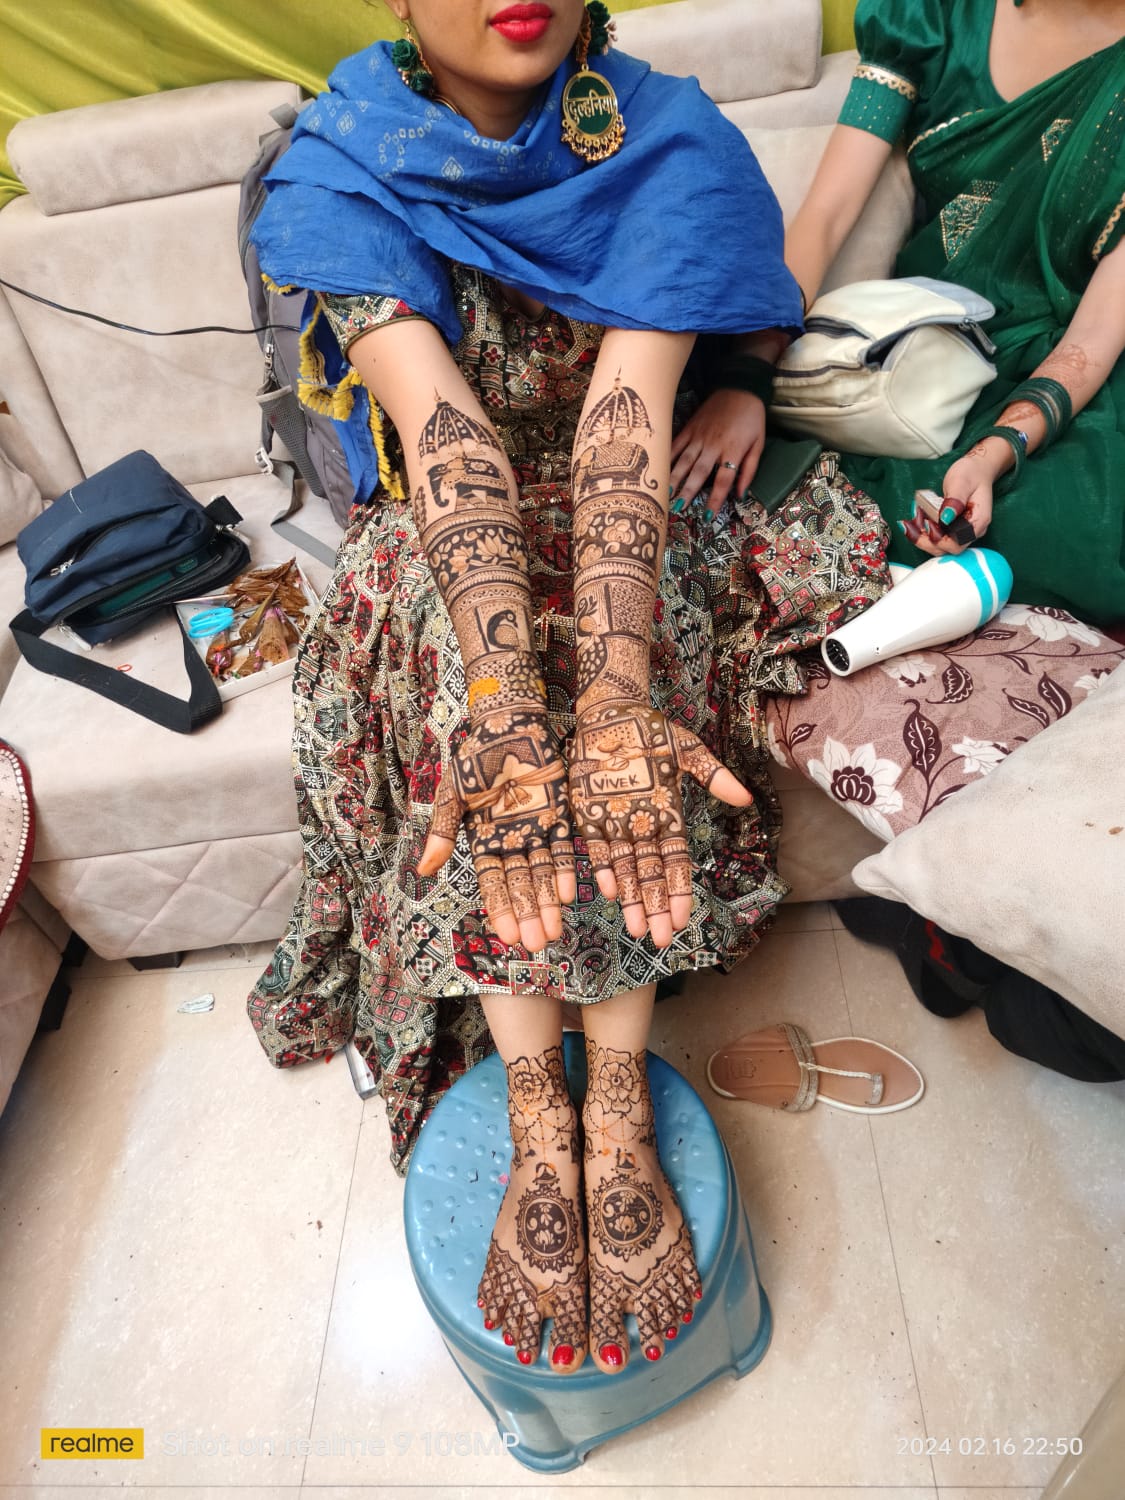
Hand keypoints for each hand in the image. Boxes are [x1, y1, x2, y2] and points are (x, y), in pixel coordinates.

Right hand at [418, 709, 575, 952]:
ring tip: (555, 931)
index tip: (506, 936)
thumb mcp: (453, 793)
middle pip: (521, 885)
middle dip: (528, 914)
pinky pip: (565, 847)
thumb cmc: (475, 755)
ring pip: (544, 873)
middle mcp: (511, 841)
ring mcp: (537, 830)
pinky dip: (567, 869)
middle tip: (537, 944)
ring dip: (549, 902)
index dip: (500, 908)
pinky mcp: (559, 815)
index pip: (492, 882)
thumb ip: (442, 831)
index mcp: (484, 839)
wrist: (509, 721)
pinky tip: (570, 893)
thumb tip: (423, 871)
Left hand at [568, 702, 752, 949]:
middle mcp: (643, 827)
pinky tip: (609, 892)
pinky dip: (602, 869)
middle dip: (655, 908)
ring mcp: (615, 824)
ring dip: (631, 900)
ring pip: (625, 871)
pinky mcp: (589, 816)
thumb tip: (745, 798)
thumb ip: (712, 775)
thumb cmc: (652, 731)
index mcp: (668, 816)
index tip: (683, 918)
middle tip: (659, 939)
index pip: (677, 863)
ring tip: (635, 930)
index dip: (679, 891)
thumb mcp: (685, 750)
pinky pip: (596, 849)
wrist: (610, 713)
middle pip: (651, 876)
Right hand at [669, 390, 766, 514]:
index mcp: (733, 449)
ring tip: (665, 494)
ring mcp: (699, 435)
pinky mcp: (690, 427)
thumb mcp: (758, 444)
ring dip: (674, 478)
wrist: (740, 387)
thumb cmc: (751, 419)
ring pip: (684, 460)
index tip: (707, 517)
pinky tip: (659, 470)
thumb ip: (749, 470)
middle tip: (678, 509)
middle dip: (688, 492)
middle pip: (699, 472)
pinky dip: (667, 457)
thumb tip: (740, 495)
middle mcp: (714, 444)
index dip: (715, 499)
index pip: (723, 480)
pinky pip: (676, 444)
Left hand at [908, 447, 997, 557]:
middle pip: (948, 548)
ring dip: (922, 538)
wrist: (976, 470)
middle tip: (911, 526)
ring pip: (940, 546)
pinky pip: (937, 538)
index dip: (941, 539)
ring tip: (909, 524)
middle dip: (927, 540)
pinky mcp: (952, 530)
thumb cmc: (971, 474)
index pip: (959, 542)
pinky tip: (912, 522)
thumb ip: (954, 500)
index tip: (928, 524)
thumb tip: (945, 518)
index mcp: (978, 521)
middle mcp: (971, 530)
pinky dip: (923, 533)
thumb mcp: (961, 482)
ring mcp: (961, 531)